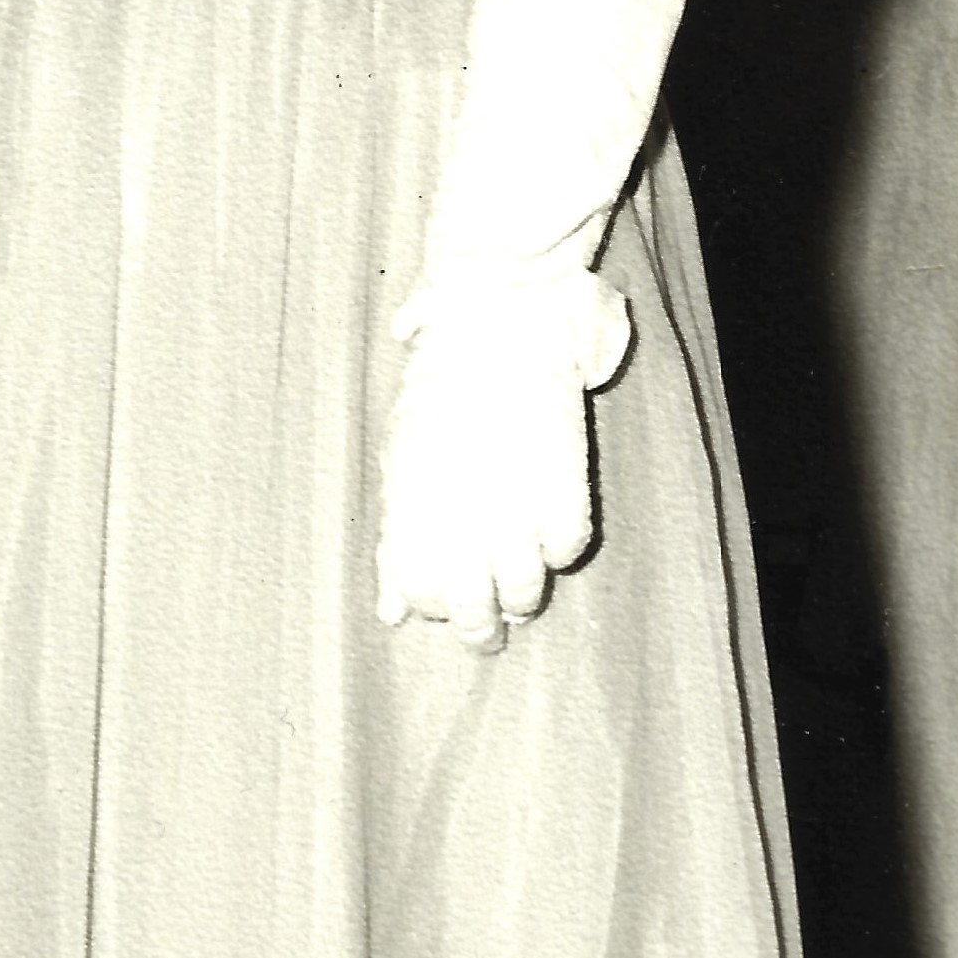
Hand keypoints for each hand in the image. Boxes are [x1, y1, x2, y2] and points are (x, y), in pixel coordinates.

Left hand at [372, 267, 628, 648]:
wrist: (495, 327)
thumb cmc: (437, 389)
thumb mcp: (400, 463)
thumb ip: (396, 542)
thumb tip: (390, 611)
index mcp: (411, 515)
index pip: (421, 598)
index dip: (432, 605)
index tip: (441, 598)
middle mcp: (461, 522)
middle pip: (473, 613)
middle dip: (479, 629)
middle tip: (487, 630)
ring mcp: (514, 509)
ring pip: (525, 592)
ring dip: (522, 597)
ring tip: (520, 589)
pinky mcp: (563, 488)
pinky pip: (567, 546)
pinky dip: (559, 547)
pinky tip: (548, 532)